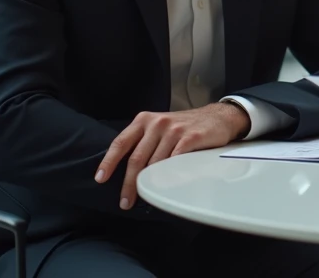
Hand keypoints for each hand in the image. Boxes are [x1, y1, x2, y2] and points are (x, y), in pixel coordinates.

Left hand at [94, 102, 249, 209]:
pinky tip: (165, 187)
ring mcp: (175, 130)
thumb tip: (125, 169)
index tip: (100, 179)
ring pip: (154, 163)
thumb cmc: (186, 126)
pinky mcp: (191, 137)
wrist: (218, 117)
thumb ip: (144, 141)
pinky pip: (175, 161)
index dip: (109, 162)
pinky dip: (168, 176)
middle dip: (129, 183)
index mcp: (145, 120)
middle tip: (125, 201)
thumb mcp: (160, 126)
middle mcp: (157, 123)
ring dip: (148, 184)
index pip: (121, 142)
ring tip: (145, 198)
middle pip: (137, 158)